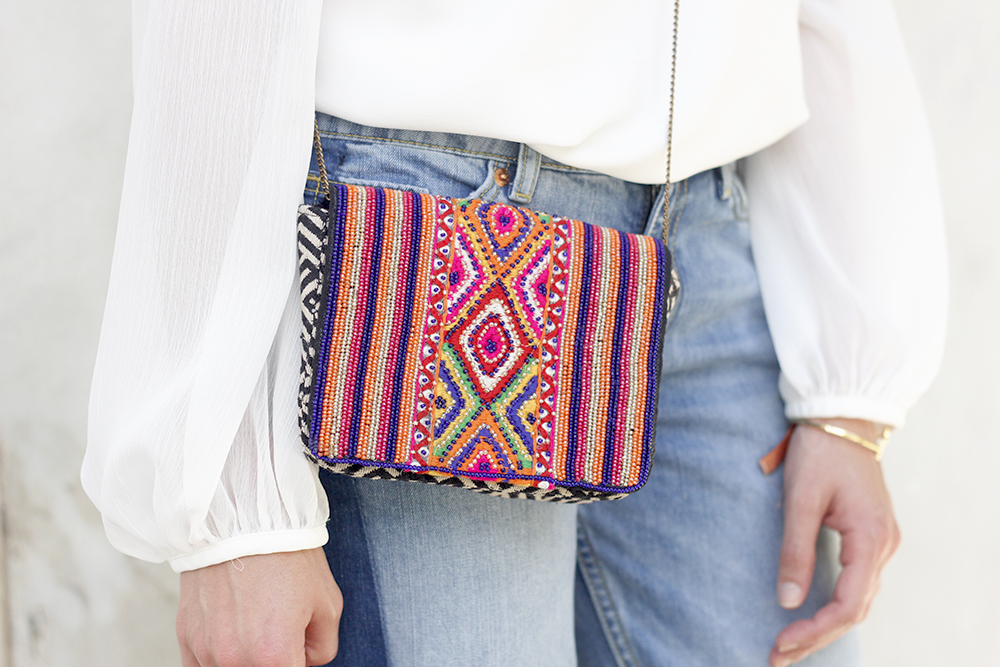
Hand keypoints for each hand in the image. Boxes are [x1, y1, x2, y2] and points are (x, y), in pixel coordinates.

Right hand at [177, 547, 341, 666]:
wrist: (243, 520)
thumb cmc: (287, 556)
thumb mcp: (327, 602)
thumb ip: (322, 648)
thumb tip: (306, 662)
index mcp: (274, 656)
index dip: (299, 662)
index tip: (298, 650)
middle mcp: (235, 659)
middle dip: (275, 659)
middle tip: (281, 628)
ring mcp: (206, 650)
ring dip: (245, 657)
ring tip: (256, 622)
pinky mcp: (186, 637)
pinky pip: (202, 666)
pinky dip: (219, 656)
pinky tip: (233, 632)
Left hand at [769, 419, 900, 666]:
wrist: (841, 417)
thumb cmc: (819, 453)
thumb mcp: (801, 500)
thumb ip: (795, 550)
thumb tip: (789, 600)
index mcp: (870, 538)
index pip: (848, 605)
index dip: (815, 630)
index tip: (781, 642)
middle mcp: (883, 546)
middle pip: (854, 610)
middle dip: (817, 636)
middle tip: (778, 656)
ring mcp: (880, 541)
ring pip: (858, 599)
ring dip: (825, 625)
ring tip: (790, 644)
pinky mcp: (870, 535)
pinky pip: (857, 582)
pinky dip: (834, 604)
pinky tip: (811, 615)